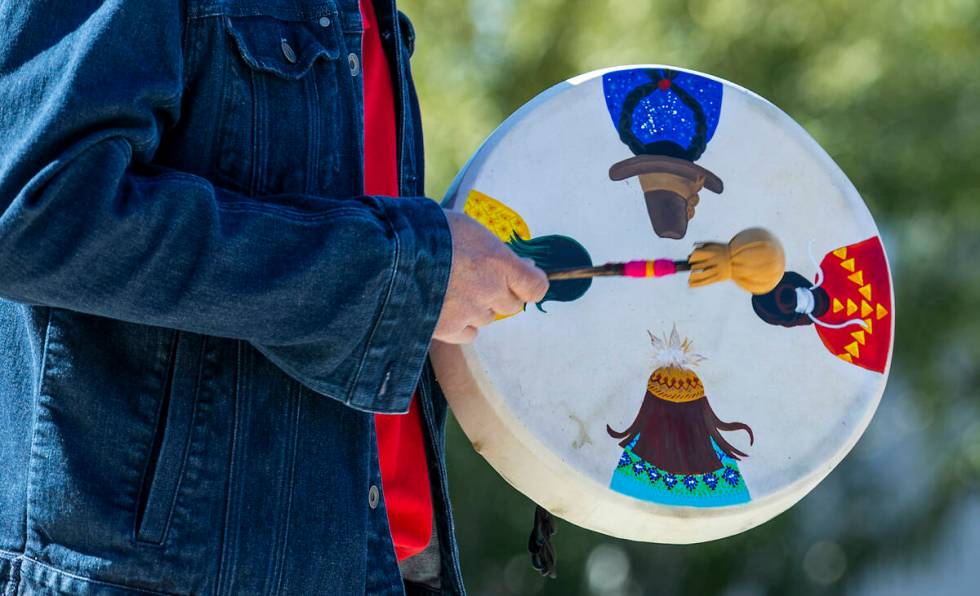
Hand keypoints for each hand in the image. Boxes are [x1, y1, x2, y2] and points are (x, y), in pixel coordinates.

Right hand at [433, 210, 548, 343]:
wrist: (388, 256)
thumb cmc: (426, 232)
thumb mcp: (466, 227)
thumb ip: (493, 249)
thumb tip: (518, 263)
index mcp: (499, 262)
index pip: (535, 286)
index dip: (529, 284)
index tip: (522, 278)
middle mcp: (490, 290)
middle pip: (511, 304)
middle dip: (499, 292)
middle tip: (477, 279)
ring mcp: (470, 312)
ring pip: (487, 317)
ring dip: (477, 307)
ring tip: (452, 290)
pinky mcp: (449, 329)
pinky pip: (468, 333)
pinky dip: (462, 325)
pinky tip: (446, 309)